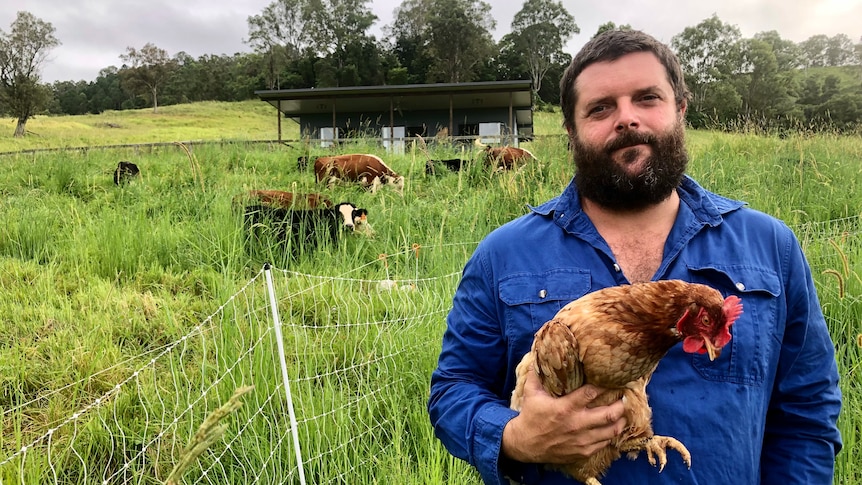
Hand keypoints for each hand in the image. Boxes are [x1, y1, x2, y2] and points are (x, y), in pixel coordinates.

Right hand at [502, 368, 625, 463]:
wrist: (525, 444)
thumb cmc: (530, 416)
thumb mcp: (531, 393)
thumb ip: (537, 374)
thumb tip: (539, 355)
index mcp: (565, 407)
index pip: (591, 393)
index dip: (604, 385)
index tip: (613, 380)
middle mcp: (576, 424)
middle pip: (608, 414)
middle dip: (621, 405)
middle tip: (626, 397)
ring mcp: (581, 440)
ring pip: (611, 431)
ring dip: (621, 421)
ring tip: (624, 413)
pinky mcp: (583, 452)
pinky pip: (604, 444)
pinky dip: (611, 435)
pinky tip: (612, 428)